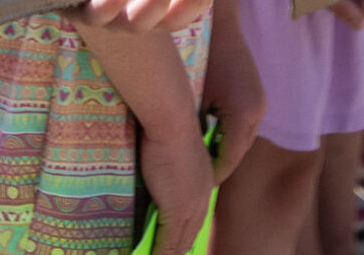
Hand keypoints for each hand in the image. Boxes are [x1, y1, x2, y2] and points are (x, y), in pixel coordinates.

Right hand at [136, 110, 215, 254]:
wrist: (171, 122)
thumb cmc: (168, 129)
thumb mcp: (173, 154)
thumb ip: (171, 172)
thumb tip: (160, 181)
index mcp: (204, 184)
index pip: (195, 218)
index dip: (185, 234)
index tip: (177, 244)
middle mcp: (202, 198)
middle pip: (191, 234)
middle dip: (179, 248)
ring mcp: (191, 205)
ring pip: (181, 242)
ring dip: (170, 253)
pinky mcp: (178, 208)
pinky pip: (169, 241)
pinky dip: (161, 253)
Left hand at [198, 14, 263, 183]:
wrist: (219, 22)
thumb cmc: (199, 55)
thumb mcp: (191, 97)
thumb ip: (189, 127)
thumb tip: (179, 157)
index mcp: (241, 115)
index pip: (226, 162)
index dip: (207, 177)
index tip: (189, 188)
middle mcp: (256, 111)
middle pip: (235, 153)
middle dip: (214, 166)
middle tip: (192, 179)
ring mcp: (258, 102)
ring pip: (239, 140)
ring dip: (221, 150)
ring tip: (198, 160)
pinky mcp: (255, 95)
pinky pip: (242, 125)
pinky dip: (226, 134)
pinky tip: (206, 134)